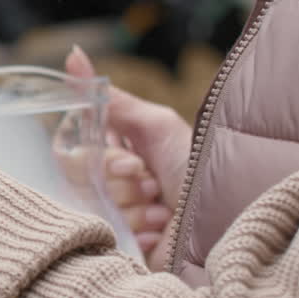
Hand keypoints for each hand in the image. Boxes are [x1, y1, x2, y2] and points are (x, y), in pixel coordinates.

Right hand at [65, 47, 191, 268]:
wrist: (227, 221)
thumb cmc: (199, 170)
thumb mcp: (157, 126)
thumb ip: (111, 99)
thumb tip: (74, 52)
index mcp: (113, 152)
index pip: (70, 150)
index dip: (97, 157)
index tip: (134, 161)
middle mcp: (108, 184)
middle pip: (79, 180)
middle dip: (122, 183)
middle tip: (153, 185)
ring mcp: (114, 216)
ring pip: (95, 208)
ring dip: (136, 209)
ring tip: (165, 211)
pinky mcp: (119, 245)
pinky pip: (108, 236)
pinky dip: (141, 233)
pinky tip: (163, 233)